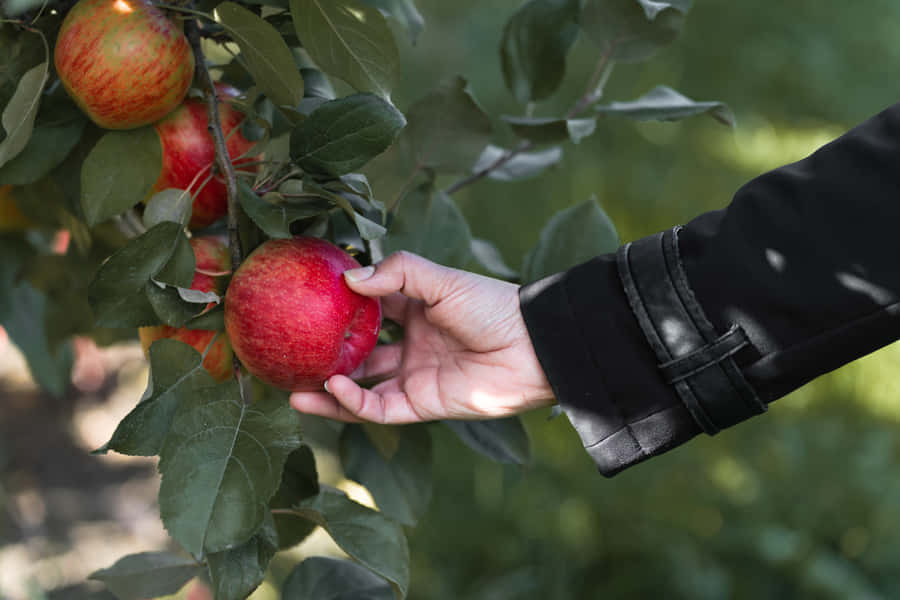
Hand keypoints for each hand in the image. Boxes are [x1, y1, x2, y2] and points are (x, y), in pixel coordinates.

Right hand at [289, 251, 554, 422]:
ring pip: (363, 389)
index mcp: (417, 311)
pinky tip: (332, 388)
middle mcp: (412, 345)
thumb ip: (397, 274)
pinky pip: (381, 409)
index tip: (306, 305)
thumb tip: (349, 278)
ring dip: (330, 391)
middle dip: (326, 358)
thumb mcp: (442, 280)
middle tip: (290, 356)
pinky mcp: (424, 405)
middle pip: (359, 354)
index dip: (340, 309)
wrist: (533, 347)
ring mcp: (416, 377)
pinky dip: (354, 403)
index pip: (369, 309)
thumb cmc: (493, 306)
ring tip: (294, 387)